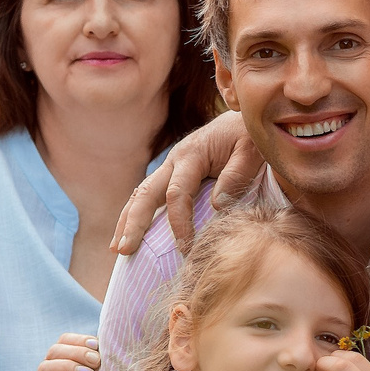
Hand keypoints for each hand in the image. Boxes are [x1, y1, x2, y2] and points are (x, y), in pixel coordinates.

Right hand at [26, 333, 99, 370]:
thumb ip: (104, 367)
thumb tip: (121, 349)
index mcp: (66, 361)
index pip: (65, 340)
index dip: (79, 340)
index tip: (97, 346)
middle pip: (55, 351)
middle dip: (77, 353)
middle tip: (96, 361)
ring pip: (45, 368)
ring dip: (66, 367)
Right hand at [112, 111, 260, 253]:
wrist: (243, 120)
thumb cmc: (249, 137)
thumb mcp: (251, 151)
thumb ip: (236, 175)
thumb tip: (216, 205)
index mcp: (191, 155)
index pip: (177, 193)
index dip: (178, 223)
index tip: (185, 249)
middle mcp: (174, 160)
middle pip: (145, 193)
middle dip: (133, 222)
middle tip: (125, 250)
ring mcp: (170, 167)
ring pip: (141, 194)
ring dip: (127, 221)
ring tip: (118, 248)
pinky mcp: (172, 174)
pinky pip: (149, 195)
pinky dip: (136, 214)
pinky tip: (129, 234)